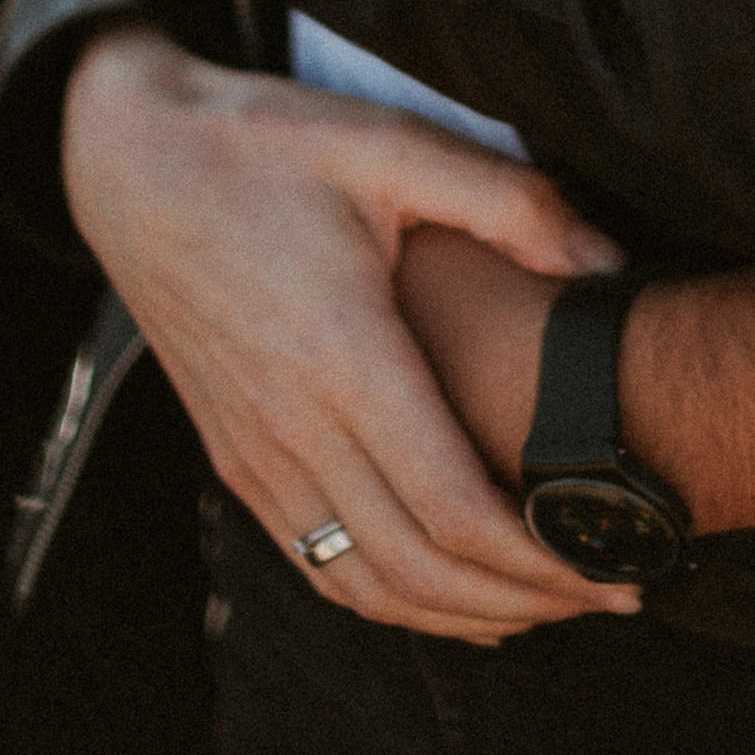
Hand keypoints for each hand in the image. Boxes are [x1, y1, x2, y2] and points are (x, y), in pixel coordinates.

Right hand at [65, 27, 639, 643]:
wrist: (132, 161)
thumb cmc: (267, 144)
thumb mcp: (393, 140)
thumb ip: (510, 200)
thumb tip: (610, 265)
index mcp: (343, 358)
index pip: (454, 507)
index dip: (545, 554)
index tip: (621, 560)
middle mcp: (292, 427)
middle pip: (420, 568)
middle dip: (527, 597)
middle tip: (615, 588)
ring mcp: (254, 454)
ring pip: (365, 583)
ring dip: (462, 613)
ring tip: (548, 600)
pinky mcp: (235, 457)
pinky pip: (315, 561)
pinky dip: (389, 598)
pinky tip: (447, 591)